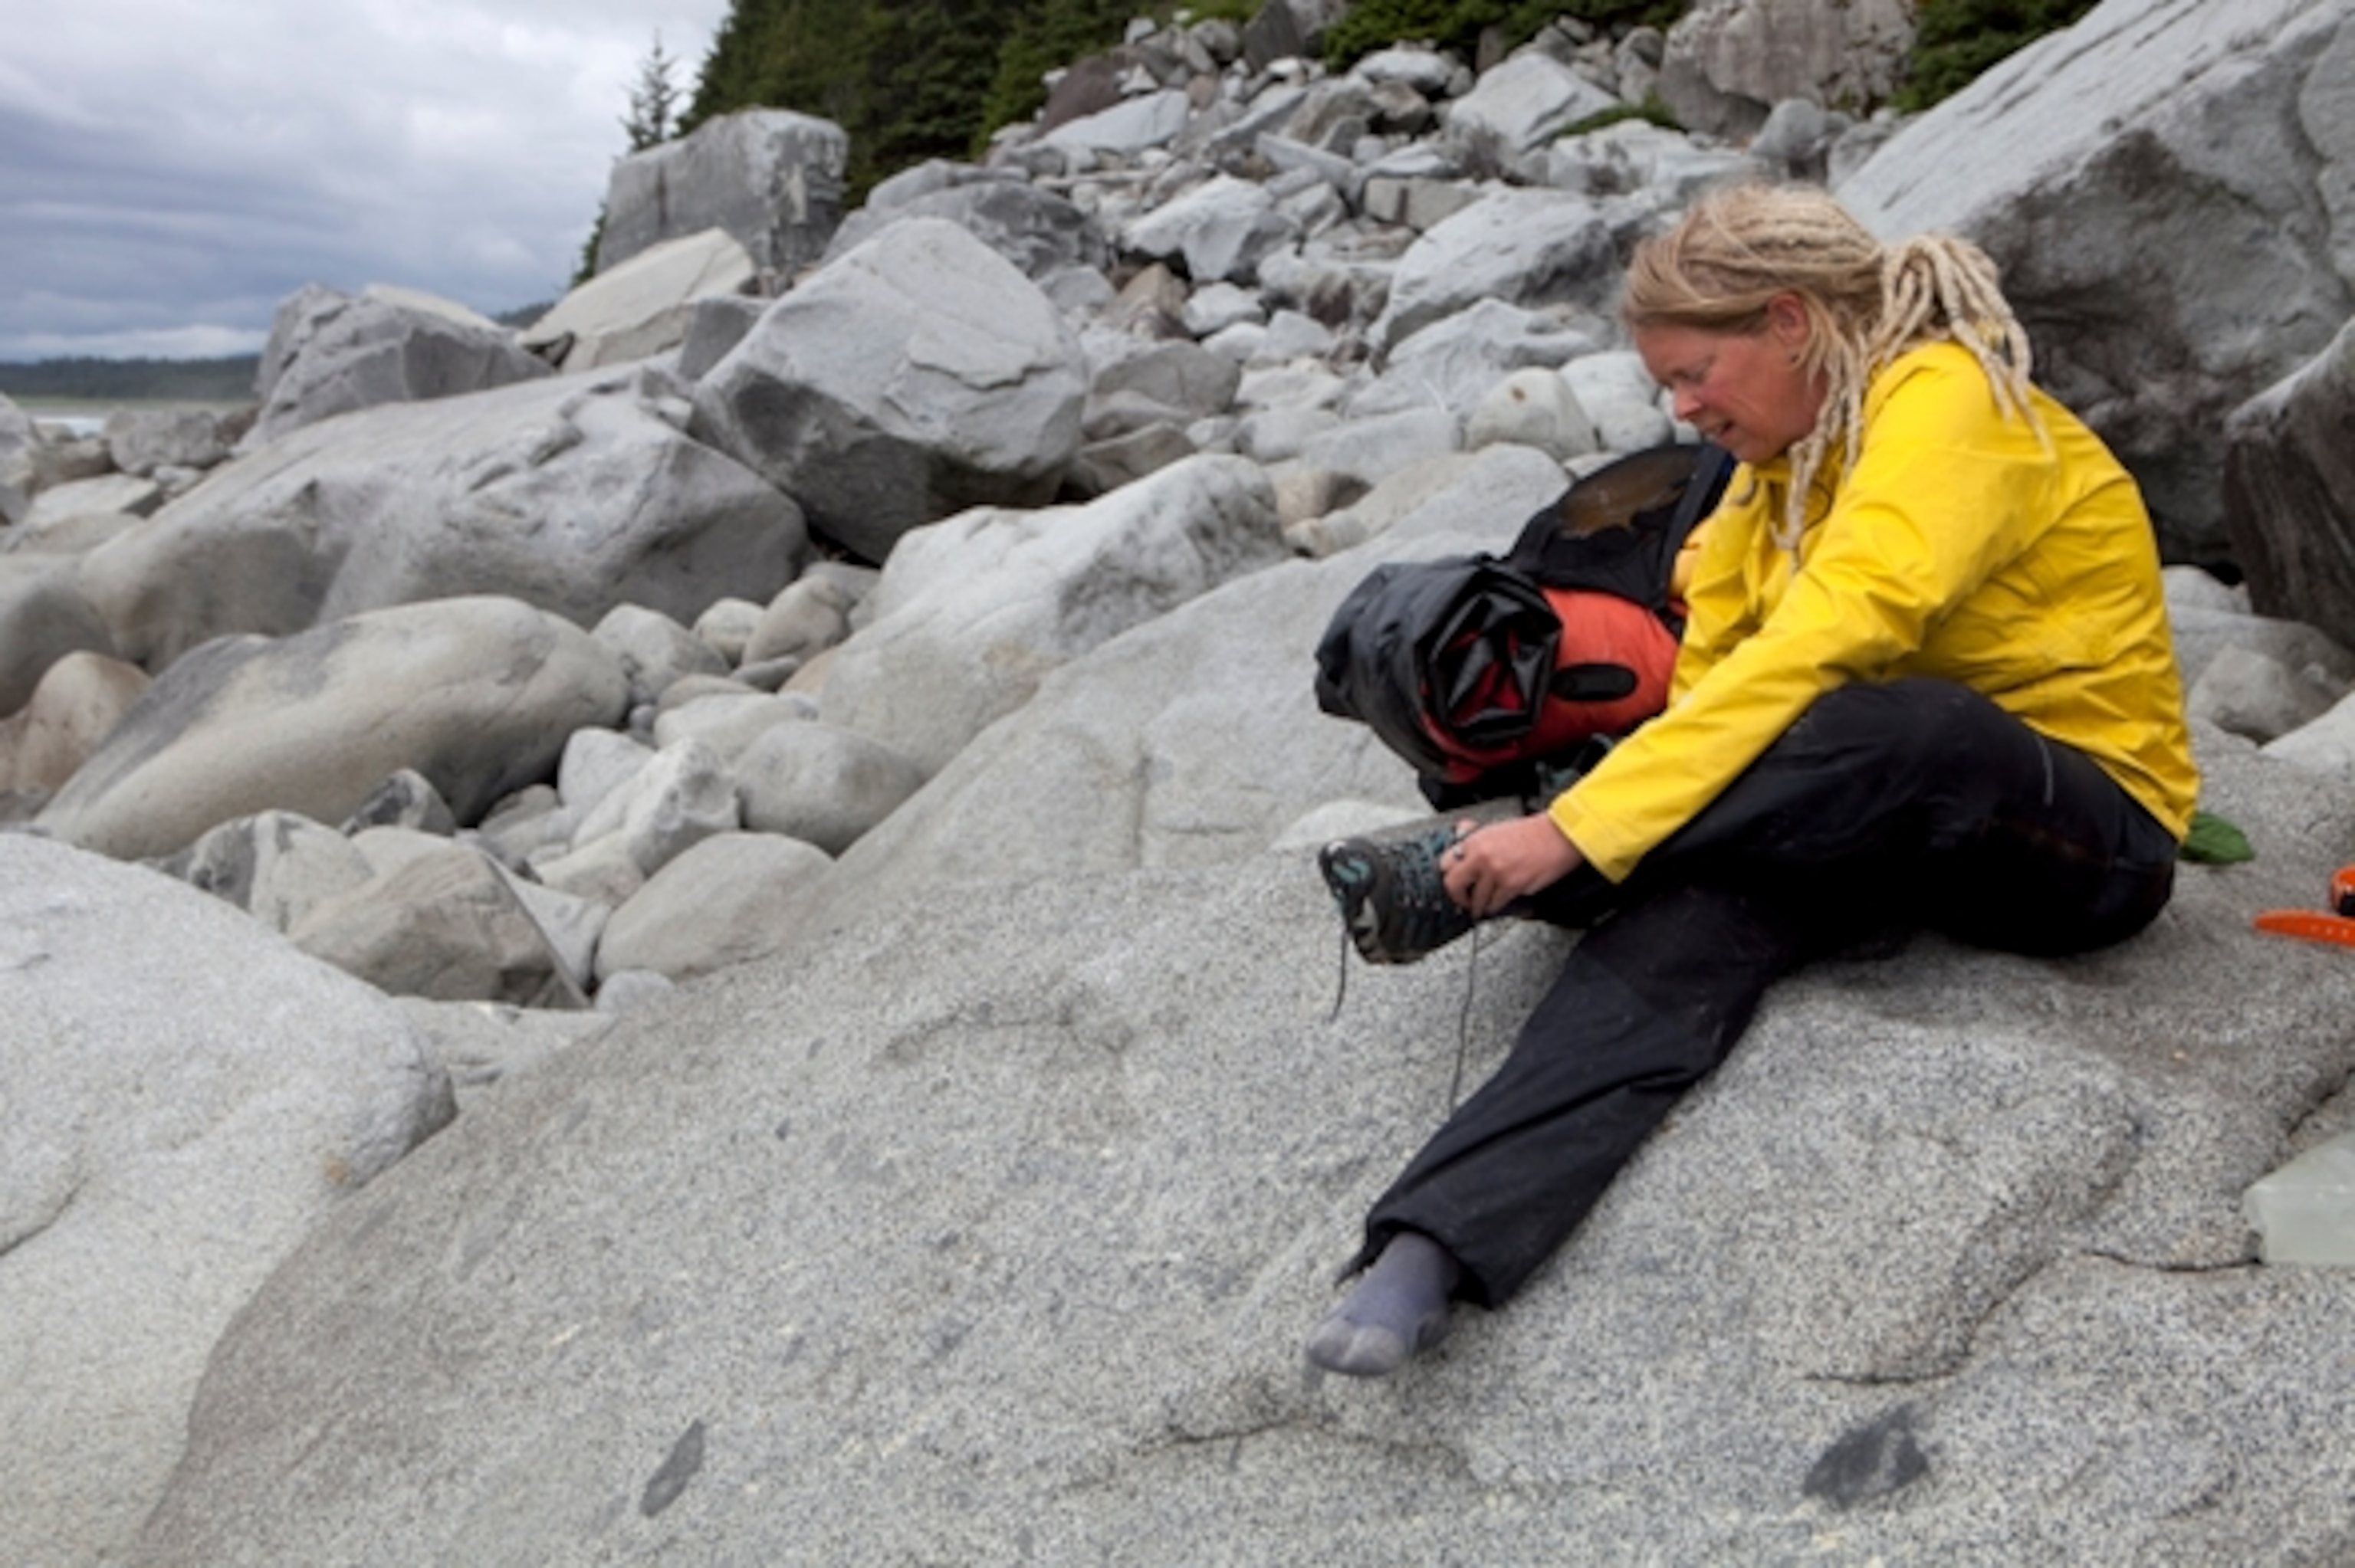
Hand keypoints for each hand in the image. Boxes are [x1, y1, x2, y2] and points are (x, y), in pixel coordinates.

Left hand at [1441, 812, 1584, 917]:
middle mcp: (1481, 856)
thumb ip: (1475, 837)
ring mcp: (1495, 872)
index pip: (1445, 862)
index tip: (1454, 882)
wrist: (1558, 836)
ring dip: (1479, 906)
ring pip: (1475, 900)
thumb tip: (1458, 838)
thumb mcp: (1497, 829)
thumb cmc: (1532, 833)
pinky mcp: (1511, 885)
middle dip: (1458, 896)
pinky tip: (1497, 904)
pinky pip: (1495, 904)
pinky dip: (1495, 907)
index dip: (1449, 875)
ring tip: (1482, 906)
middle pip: (1453, 885)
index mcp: (1476, 840)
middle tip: (1463, 900)